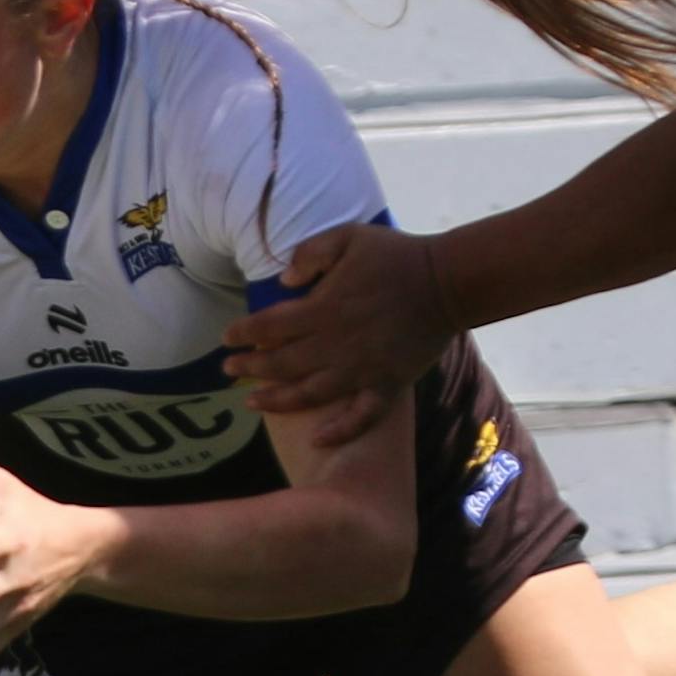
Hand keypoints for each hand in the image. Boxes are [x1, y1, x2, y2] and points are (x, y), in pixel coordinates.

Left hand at [220, 221, 449, 424]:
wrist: (448, 283)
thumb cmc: (396, 256)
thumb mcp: (349, 236)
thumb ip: (311, 254)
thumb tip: (283, 282)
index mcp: (323, 308)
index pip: (269, 326)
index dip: (244, 334)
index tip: (227, 339)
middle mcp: (336, 344)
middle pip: (281, 363)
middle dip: (250, 368)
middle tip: (229, 372)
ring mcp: (362, 369)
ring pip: (310, 394)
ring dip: (277, 401)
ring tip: (253, 403)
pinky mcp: (387, 385)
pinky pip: (361, 416)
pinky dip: (339, 430)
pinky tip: (317, 439)